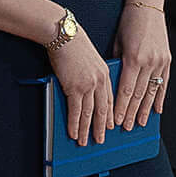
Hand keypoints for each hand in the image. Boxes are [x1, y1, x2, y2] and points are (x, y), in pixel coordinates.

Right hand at [50, 30, 114, 148]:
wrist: (64, 35)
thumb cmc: (74, 43)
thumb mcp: (91, 58)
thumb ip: (93, 73)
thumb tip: (86, 87)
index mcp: (106, 74)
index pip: (110, 100)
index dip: (111, 115)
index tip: (111, 126)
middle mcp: (100, 81)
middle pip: (103, 110)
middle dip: (101, 128)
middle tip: (100, 140)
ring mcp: (88, 85)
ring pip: (89, 114)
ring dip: (86, 130)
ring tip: (84, 141)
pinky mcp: (75, 87)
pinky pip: (75, 111)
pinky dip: (74, 124)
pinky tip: (73, 132)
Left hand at [113, 3, 170, 128]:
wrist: (148, 5)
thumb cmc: (128, 23)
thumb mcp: (117, 42)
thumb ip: (116, 64)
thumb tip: (112, 85)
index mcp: (133, 58)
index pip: (125, 90)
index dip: (120, 107)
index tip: (115, 121)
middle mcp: (148, 62)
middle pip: (138, 94)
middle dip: (131, 113)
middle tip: (126, 128)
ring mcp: (160, 61)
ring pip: (151, 92)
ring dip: (145, 110)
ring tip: (140, 123)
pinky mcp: (167, 60)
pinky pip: (163, 83)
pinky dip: (159, 98)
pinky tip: (157, 110)